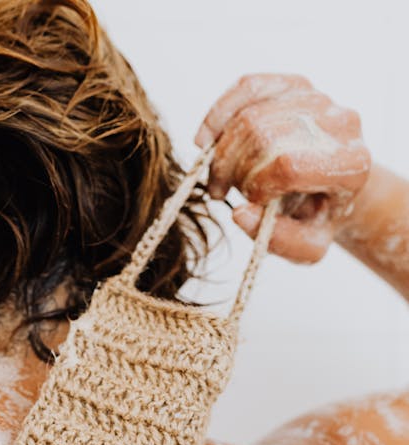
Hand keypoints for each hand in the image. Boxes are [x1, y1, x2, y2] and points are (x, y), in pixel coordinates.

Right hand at [194, 73, 371, 262]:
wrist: (333, 186)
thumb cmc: (318, 217)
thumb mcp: (308, 246)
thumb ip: (279, 240)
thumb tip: (240, 215)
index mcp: (351, 165)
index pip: (288, 165)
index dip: (256, 186)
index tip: (249, 203)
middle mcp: (341, 124)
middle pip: (264, 137)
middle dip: (232, 168)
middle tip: (222, 191)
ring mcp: (318, 99)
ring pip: (250, 115)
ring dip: (223, 151)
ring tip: (222, 175)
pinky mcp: (294, 84)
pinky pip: (248, 87)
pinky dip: (218, 115)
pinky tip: (207, 140)